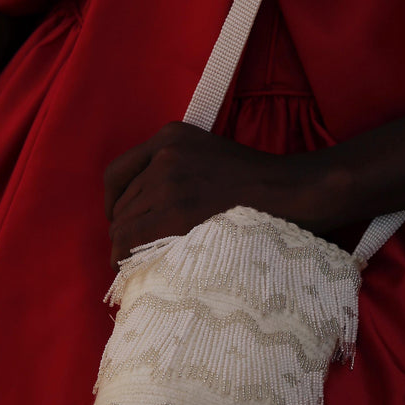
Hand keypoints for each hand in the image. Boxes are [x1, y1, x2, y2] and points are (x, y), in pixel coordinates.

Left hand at [103, 122, 346, 269]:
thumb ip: (177, 169)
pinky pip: (131, 239)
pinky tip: (130, 269)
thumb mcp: (210, 156)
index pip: (118, 173)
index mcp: (170, 136)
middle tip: (133, 253)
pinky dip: (124, 256)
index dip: (113, 204)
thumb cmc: (259, 183)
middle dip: (124, 230)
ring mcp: (169, 181)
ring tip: (136, 264)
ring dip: (125, 247)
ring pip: (123, 223)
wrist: (291, 191)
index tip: (121, 222)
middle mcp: (163, 154)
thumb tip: (146, 209)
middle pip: (121, 202)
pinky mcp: (176, 210)